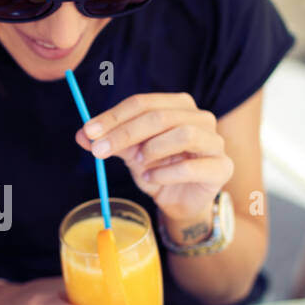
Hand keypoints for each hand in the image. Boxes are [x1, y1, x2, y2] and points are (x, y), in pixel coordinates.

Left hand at [74, 92, 232, 233]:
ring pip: (184, 134)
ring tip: (138, 164)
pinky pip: (193, 166)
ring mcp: (215, 142)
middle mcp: (200, 118)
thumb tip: (82, 134)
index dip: (114, 116)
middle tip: (100, 150)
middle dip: (125, 133)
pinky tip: (150, 179)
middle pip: (160, 116)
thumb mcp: (130, 153)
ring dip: (152, 149)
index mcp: (178, 106)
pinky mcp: (221, 168)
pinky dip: (165, 173)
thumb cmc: (157, 169)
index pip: (143, 103)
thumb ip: (109, 141)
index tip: (89, 131)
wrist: (179, 201)